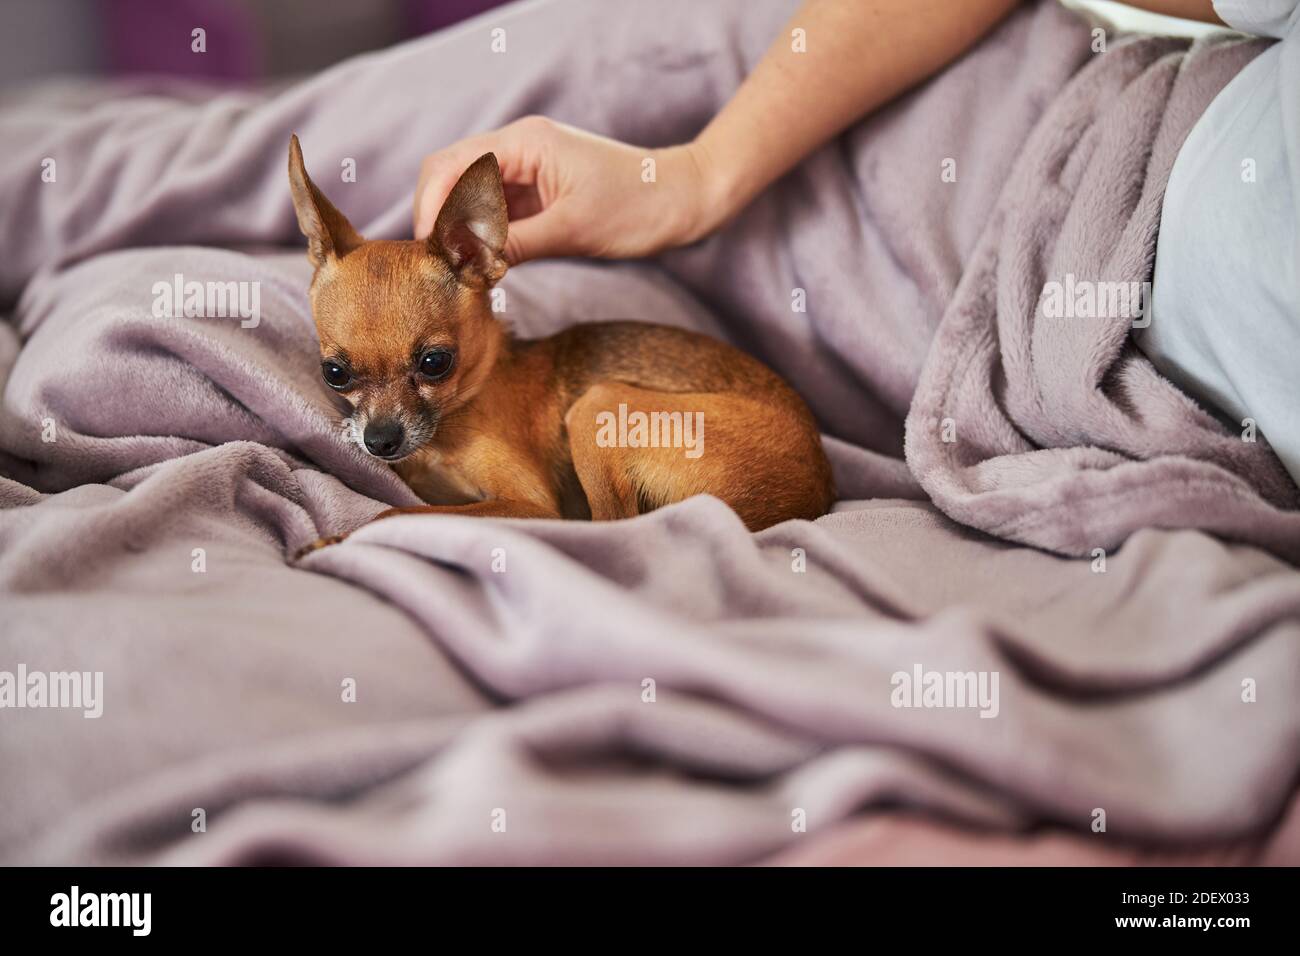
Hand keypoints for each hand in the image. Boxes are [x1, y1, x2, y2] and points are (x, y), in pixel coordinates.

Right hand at [413, 116, 719, 263]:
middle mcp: (519, 149)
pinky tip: (482, 264)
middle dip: (436, 217)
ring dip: (458, 229)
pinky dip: (481, 235)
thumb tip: (463, 262)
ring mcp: (526, 170)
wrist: (682, 201)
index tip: (428, 250)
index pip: (451, 166)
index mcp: (525, 143)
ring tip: (458, 269)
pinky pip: (493, 210)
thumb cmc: (636, 207)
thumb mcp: (572, 229)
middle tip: (439, 264)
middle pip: (450, 175)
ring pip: (468, 195)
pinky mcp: (536, 193)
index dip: (431, 207)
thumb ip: (513, 243)